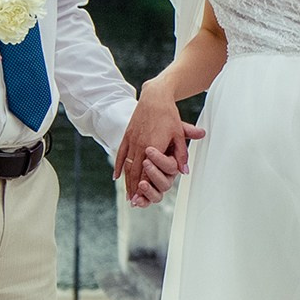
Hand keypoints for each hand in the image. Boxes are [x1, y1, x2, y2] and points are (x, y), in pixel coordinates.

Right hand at [117, 81, 206, 203]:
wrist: (155, 96)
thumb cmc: (169, 115)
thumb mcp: (179, 134)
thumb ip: (181, 154)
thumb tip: (184, 171)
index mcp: (153, 146)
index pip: (147, 171)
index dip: (143, 187)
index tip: (141, 200)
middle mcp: (140, 145)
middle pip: (134, 172)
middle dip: (133, 189)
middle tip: (133, 203)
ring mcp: (131, 140)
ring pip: (126, 165)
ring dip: (126, 181)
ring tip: (126, 195)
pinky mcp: (127, 135)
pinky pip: (121, 154)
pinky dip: (118, 166)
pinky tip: (116, 176)